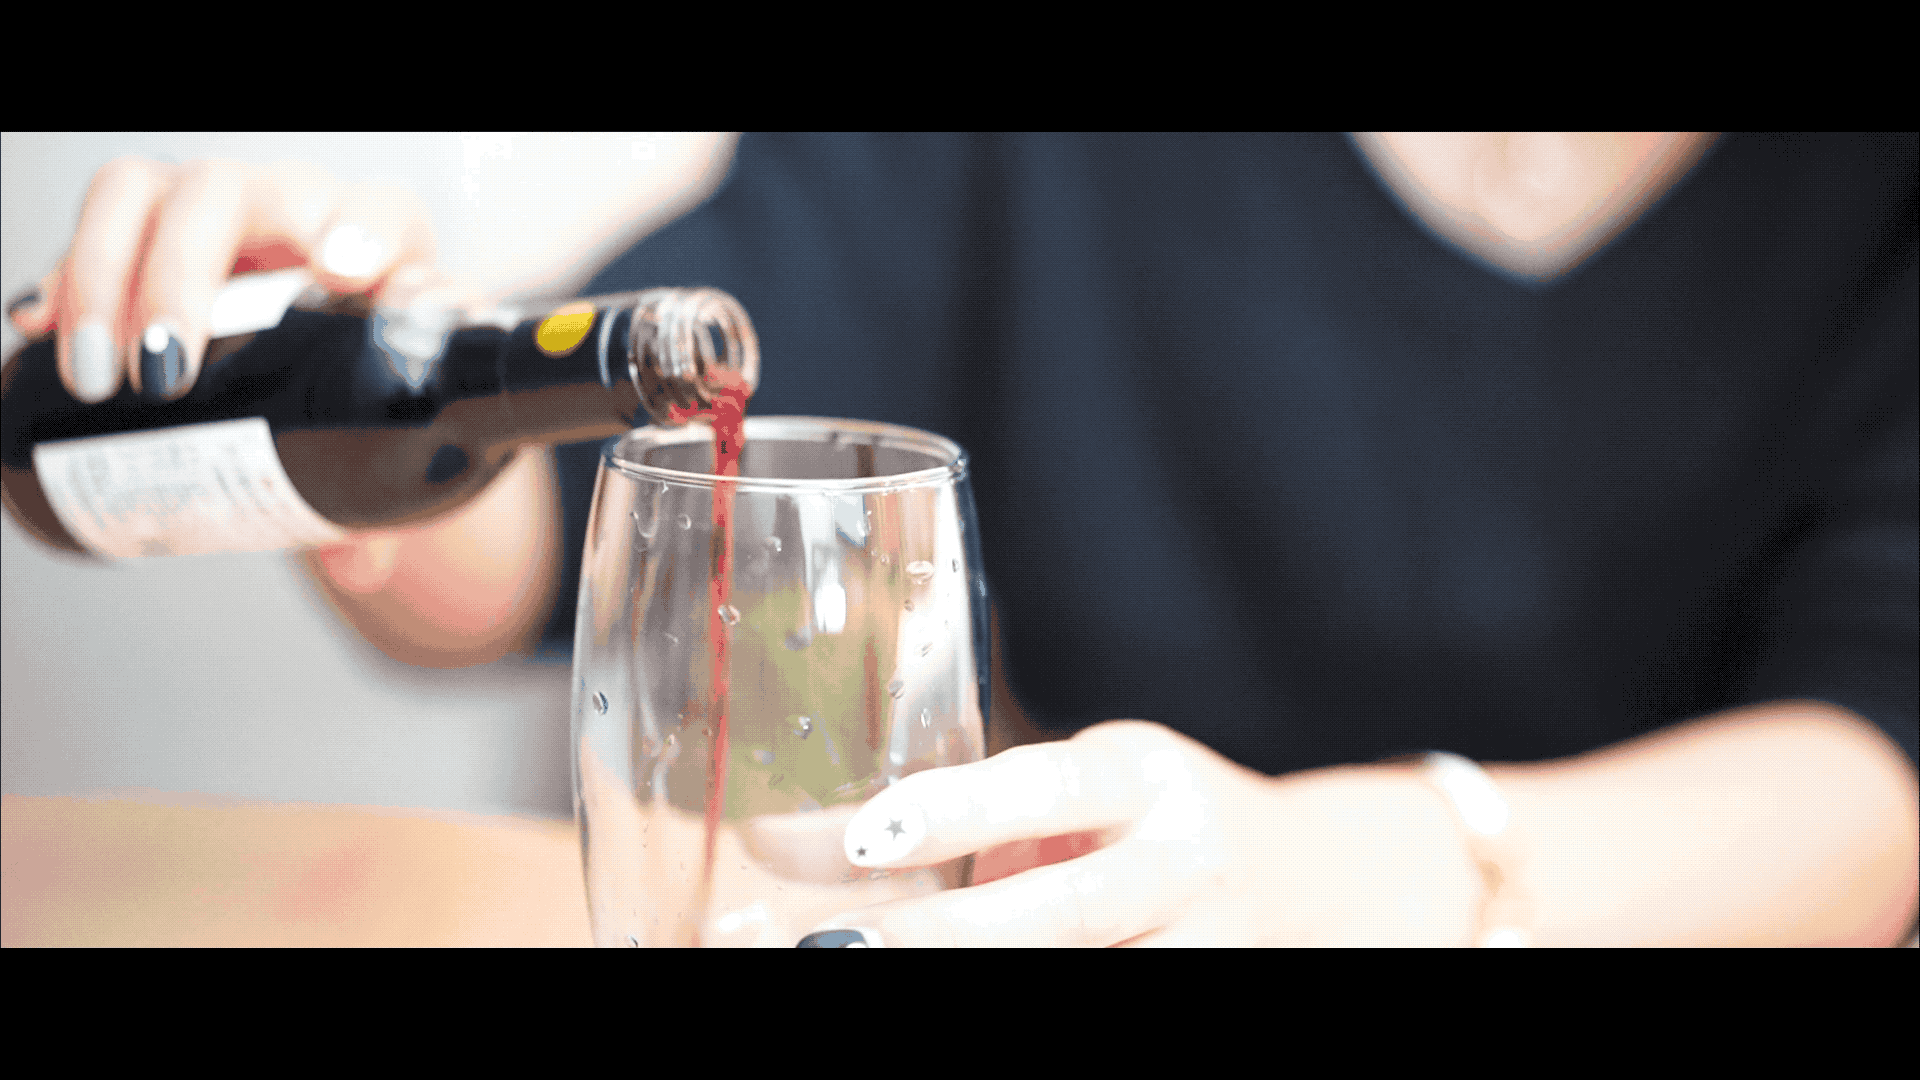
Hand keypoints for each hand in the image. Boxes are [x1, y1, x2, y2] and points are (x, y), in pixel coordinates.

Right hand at [7, 156, 432, 403]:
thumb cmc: (380, 365)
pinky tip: (39, 329)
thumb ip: (408, 425)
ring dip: (104, 277)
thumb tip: (376, 507)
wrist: (344, 356)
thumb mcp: (411, 393)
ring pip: (142, 194)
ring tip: (97, 376)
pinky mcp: (150, 235)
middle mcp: (293, 204)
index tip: (342, 274)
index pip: (381, 210)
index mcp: (379, 235)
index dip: (362, 231)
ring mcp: (214, 213)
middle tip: (164, 377)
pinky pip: (96, 229)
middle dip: (180, 279)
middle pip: (223, 194)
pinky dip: (63, 281)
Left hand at [800, 720, 1484, 946]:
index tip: (870, 839)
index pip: (1044, 785)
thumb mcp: (1098, 793)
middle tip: (850, 946)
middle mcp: (1189, 860)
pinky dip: (1046, 990)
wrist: (1323, 884)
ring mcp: (1217, 945)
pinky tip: (968, 982)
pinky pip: (1131, 992)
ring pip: (1104, 973)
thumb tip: (833, 858)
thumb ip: (1002, 825)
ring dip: (995, 973)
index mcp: (1144, 779)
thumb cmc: (1161, 832)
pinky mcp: (1230, 985)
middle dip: (954, 936)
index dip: (955, 812)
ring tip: (884, 962)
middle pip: (1070, 912)